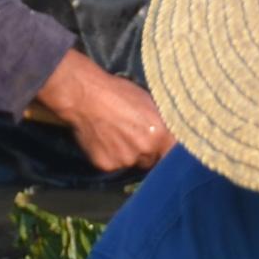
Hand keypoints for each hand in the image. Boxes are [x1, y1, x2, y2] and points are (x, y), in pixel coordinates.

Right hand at [32, 49, 173, 172]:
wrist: (84, 96)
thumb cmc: (117, 92)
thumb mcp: (148, 102)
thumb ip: (162, 123)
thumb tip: (171, 134)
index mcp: (160, 134)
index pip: (174, 155)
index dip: (169, 152)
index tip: (164, 149)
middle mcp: (146, 150)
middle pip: (153, 161)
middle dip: (148, 153)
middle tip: (134, 136)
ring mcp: (126, 160)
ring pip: (133, 163)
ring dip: (128, 154)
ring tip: (116, 135)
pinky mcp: (107, 165)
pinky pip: (114, 165)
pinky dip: (110, 156)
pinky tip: (104, 140)